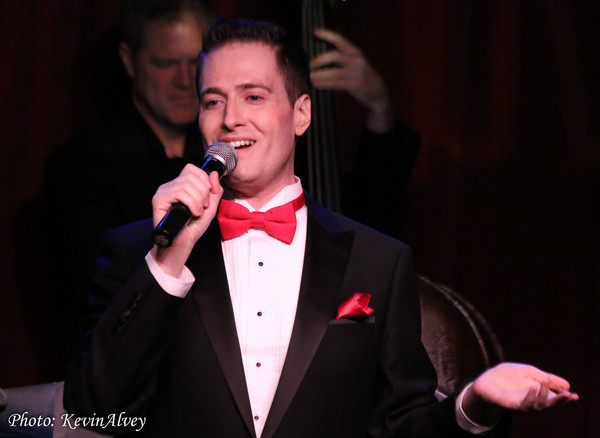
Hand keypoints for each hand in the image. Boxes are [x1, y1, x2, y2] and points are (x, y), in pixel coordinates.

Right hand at [151, 164, 222, 275]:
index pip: (192, 169)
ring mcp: (163, 192)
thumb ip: (215, 190)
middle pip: (191, 176)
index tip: (208, 195)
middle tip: (203, 207)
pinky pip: (179, 193)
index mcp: (181, 185)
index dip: (203, 179)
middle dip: (204, 192)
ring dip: (198, 200)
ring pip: (186, 184)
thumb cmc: (193, 227)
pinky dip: (191, 204)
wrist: (182, 244)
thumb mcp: (210, 207)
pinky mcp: (158, 199)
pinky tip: (193, 214)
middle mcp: (170, 186)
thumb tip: (213, 173)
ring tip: (198, 212)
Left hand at [310, 28, 393, 132]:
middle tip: (310, 64)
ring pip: (333, 72)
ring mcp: (355, 73)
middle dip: (320, 59)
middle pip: (334, 55)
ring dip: (319, 74)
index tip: (315, 32)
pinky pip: (335, 84)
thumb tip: (321, 57)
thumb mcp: (356, 62)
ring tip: (310, 76)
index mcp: (355, 52)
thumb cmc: (363, 77)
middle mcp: (356, 60)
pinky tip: (316, 84)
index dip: (327, 34)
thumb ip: (343, 58)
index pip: (340, 39)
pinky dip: (324, 84)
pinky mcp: (353, 85)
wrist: (378, 92)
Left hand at [462, 362, 578, 424]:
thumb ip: (547, 378)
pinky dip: (530, 397)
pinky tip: (533, 388)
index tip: (574, 395)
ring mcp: (522, 402)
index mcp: (539, 393)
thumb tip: (568, 385)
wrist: (488, 378)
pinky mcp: (511, 403)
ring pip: (537, 406)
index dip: (564, 398)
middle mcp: (533, 400)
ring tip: (544, 384)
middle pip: (549, 404)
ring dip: (543, 396)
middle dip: (559, 401)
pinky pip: (523, 404)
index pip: (554, 398)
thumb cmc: (510, 376)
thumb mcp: (530, 372)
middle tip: (568, 395)